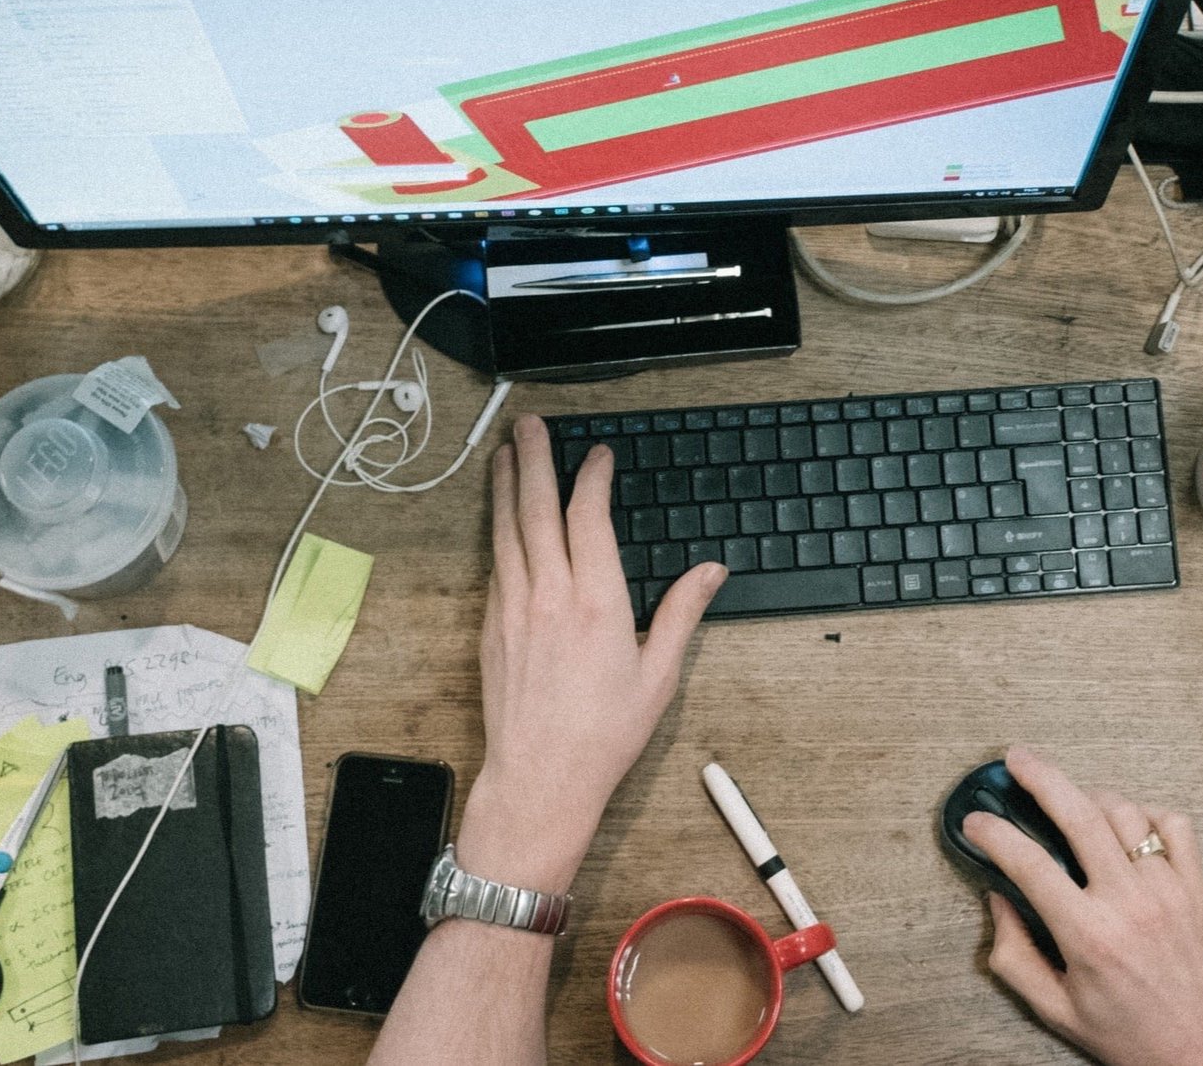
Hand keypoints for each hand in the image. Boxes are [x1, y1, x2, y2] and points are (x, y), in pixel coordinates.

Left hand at [458, 416, 725, 893]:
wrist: (539, 779)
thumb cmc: (601, 736)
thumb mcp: (658, 676)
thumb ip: (682, 614)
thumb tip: (711, 572)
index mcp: (597, 603)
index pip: (589, 517)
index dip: (592, 478)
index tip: (598, 455)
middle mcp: (550, 597)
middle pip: (537, 509)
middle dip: (534, 460)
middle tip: (529, 424)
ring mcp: (514, 609)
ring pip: (507, 530)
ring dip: (506, 486)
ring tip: (506, 452)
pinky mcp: (492, 628)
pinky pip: (495, 563)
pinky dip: (497, 529)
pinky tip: (500, 517)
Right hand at [965, 747, 1202, 1065]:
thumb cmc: (1138, 1039)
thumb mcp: (1059, 1011)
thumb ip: (1016, 958)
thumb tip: (997, 904)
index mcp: (1088, 936)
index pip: (1028, 863)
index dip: (994, 833)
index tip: (977, 822)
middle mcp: (1129, 903)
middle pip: (1078, 813)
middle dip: (1040, 776)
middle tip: (1017, 760)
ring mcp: (1168, 889)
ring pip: (1124, 811)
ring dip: (1091, 796)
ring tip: (1071, 800)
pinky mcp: (1197, 888)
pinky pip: (1174, 825)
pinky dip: (1147, 814)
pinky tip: (1129, 825)